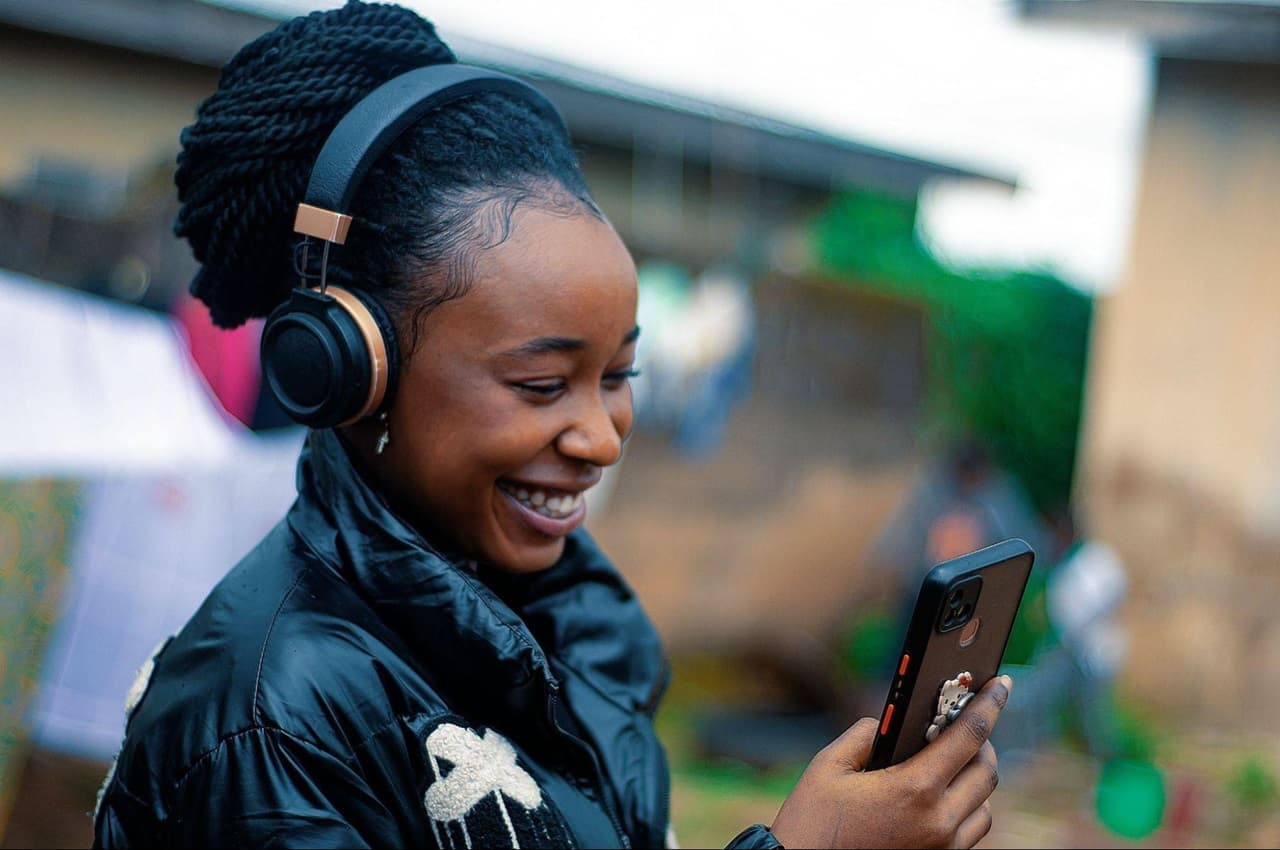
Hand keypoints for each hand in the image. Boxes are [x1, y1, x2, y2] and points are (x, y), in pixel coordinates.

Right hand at [770, 675, 1010, 848]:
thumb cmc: (811, 822)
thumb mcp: (829, 765)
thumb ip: (866, 734)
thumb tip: (891, 724)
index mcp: (913, 789)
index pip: (969, 736)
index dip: (990, 704)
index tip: (1002, 683)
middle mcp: (938, 821)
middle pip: (987, 771)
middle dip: (982, 742)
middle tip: (964, 725)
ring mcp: (942, 848)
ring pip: (985, 805)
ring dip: (975, 779)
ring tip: (951, 764)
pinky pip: (971, 831)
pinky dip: (967, 808)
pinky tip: (941, 796)